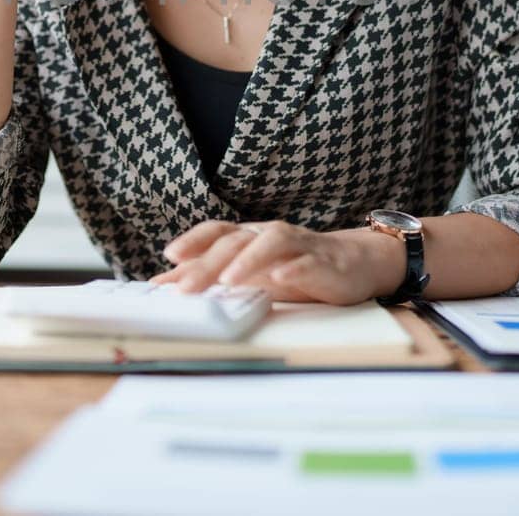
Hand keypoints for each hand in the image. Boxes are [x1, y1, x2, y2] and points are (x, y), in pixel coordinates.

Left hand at [150, 220, 401, 305]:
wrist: (354, 264)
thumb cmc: (295, 268)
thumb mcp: (251, 275)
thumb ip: (210, 276)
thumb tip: (164, 284)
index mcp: (251, 237)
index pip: (218, 231)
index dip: (194, 240)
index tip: (169, 255)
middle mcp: (271, 235)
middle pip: (237, 241)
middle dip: (209, 263)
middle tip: (186, 288)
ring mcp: (299, 247)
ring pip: (272, 243)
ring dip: (248, 260)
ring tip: (229, 280)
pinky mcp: (325, 263)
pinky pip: (308, 262)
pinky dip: (294, 268)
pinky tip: (280, 277)